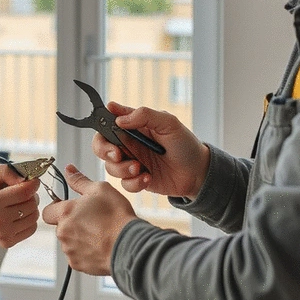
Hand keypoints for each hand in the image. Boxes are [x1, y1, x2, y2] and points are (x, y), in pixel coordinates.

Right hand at [0, 164, 40, 247]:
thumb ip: (8, 171)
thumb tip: (27, 179)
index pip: (24, 193)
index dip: (33, 184)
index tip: (33, 181)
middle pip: (31, 205)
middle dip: (31, 195)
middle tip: (22, 191)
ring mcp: (3, 234)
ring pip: (33, 216)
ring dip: (30, 207)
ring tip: (19, 202)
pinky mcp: (6, 242)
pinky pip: (31, 229)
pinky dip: (28, 219)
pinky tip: (18, 214)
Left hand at [42, 165, 136, 275]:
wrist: (129, 244)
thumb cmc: (116, 215)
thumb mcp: (100, 189)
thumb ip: (79, 181)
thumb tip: (69, 170)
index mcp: (65, 212)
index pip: (47, 211)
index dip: (57, 208)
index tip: (69, 207)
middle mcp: (63, 233)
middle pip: (59, 227)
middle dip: (71, 223)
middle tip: (91, 219)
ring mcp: (69, 250)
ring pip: (69, 242)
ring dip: (78, 237)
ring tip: (99, 233)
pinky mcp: (77, 265)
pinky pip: (77, 256)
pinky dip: (85, 251)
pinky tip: (100, 245)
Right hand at [93, 102, 209, 198]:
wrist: (198, 172)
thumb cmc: (185, 144)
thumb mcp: (169, 123)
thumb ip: (144, 115)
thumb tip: (119, 120)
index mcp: (134, 126)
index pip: (109, 121)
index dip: (102, 124)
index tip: (110, 128)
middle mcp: (129, 144)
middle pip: (101, 146)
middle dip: (104, 151)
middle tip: (117, 154)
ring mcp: (132, 162)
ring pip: (110, 167)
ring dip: (122, 169)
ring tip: (140, 168)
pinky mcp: (137, 180)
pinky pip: (125, 184)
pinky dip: (134, 182)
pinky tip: (148, 178)